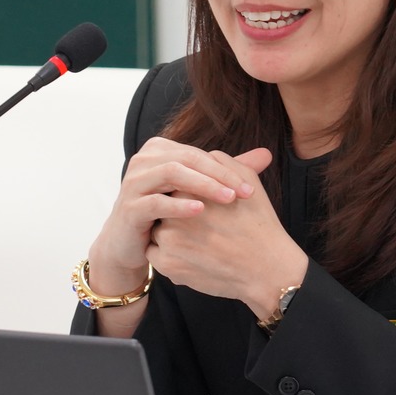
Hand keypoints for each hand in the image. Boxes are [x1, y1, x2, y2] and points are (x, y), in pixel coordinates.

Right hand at [85, 137, 267, 295]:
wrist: (130, 244)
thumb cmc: (166, 215)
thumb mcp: (197, 192)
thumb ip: (228, 172)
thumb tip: (266, 154)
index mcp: (161, 150)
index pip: (199, 154)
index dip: (227, 169)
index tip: (251, 191)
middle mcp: (144, 159)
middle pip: (187, 159)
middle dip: (218, 176)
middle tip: (242, 194)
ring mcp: (133, 181)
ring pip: (172, 173)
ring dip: (202, 186)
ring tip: (227, 199)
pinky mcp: (128, 207)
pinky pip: (155, 201)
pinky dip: (179, 204)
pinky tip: (200, 211)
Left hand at [147, 147, 307, 323]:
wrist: (266, 268)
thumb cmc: (259, 224)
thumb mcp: (247, 181)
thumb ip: (220, 163)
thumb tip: (200, 157)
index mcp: (189, 191)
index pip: (174, 188)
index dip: (189, 199)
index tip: (205, 209)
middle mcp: (174, 214)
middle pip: (163, 209)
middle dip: (177, 216)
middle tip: (203, 227)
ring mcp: (168, 241)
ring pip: (158, 232)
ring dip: (171, 236)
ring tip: (199, 243)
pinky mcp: (167, 265)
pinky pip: (156, 255)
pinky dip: (170, 256)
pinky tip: (193, 257)